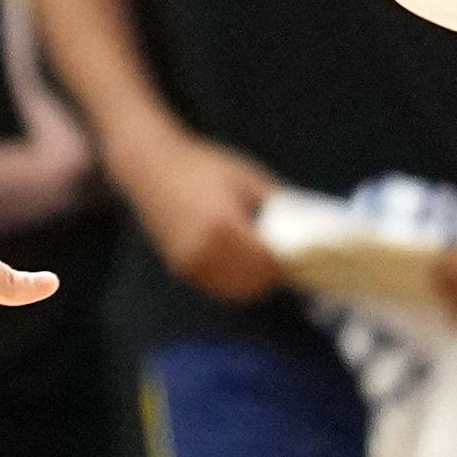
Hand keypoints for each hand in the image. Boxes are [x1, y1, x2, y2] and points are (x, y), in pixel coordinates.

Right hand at [106, 127, 281, 304]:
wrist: (150, 167)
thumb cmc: (201, 166)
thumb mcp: (246, 177)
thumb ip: (277, 202)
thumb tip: (306, 224)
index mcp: (225, 228)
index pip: (268, 263)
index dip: (285, 261)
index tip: (298, 253)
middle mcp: (206, 252)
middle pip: (254, 283)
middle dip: (271, 273)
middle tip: (280, 257)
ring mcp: (191, 264)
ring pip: (236, 291)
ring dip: (253, 281)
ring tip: (261, 260)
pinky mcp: (180, 269)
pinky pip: (217, 287)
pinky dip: (233, 282)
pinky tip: (239, 263)